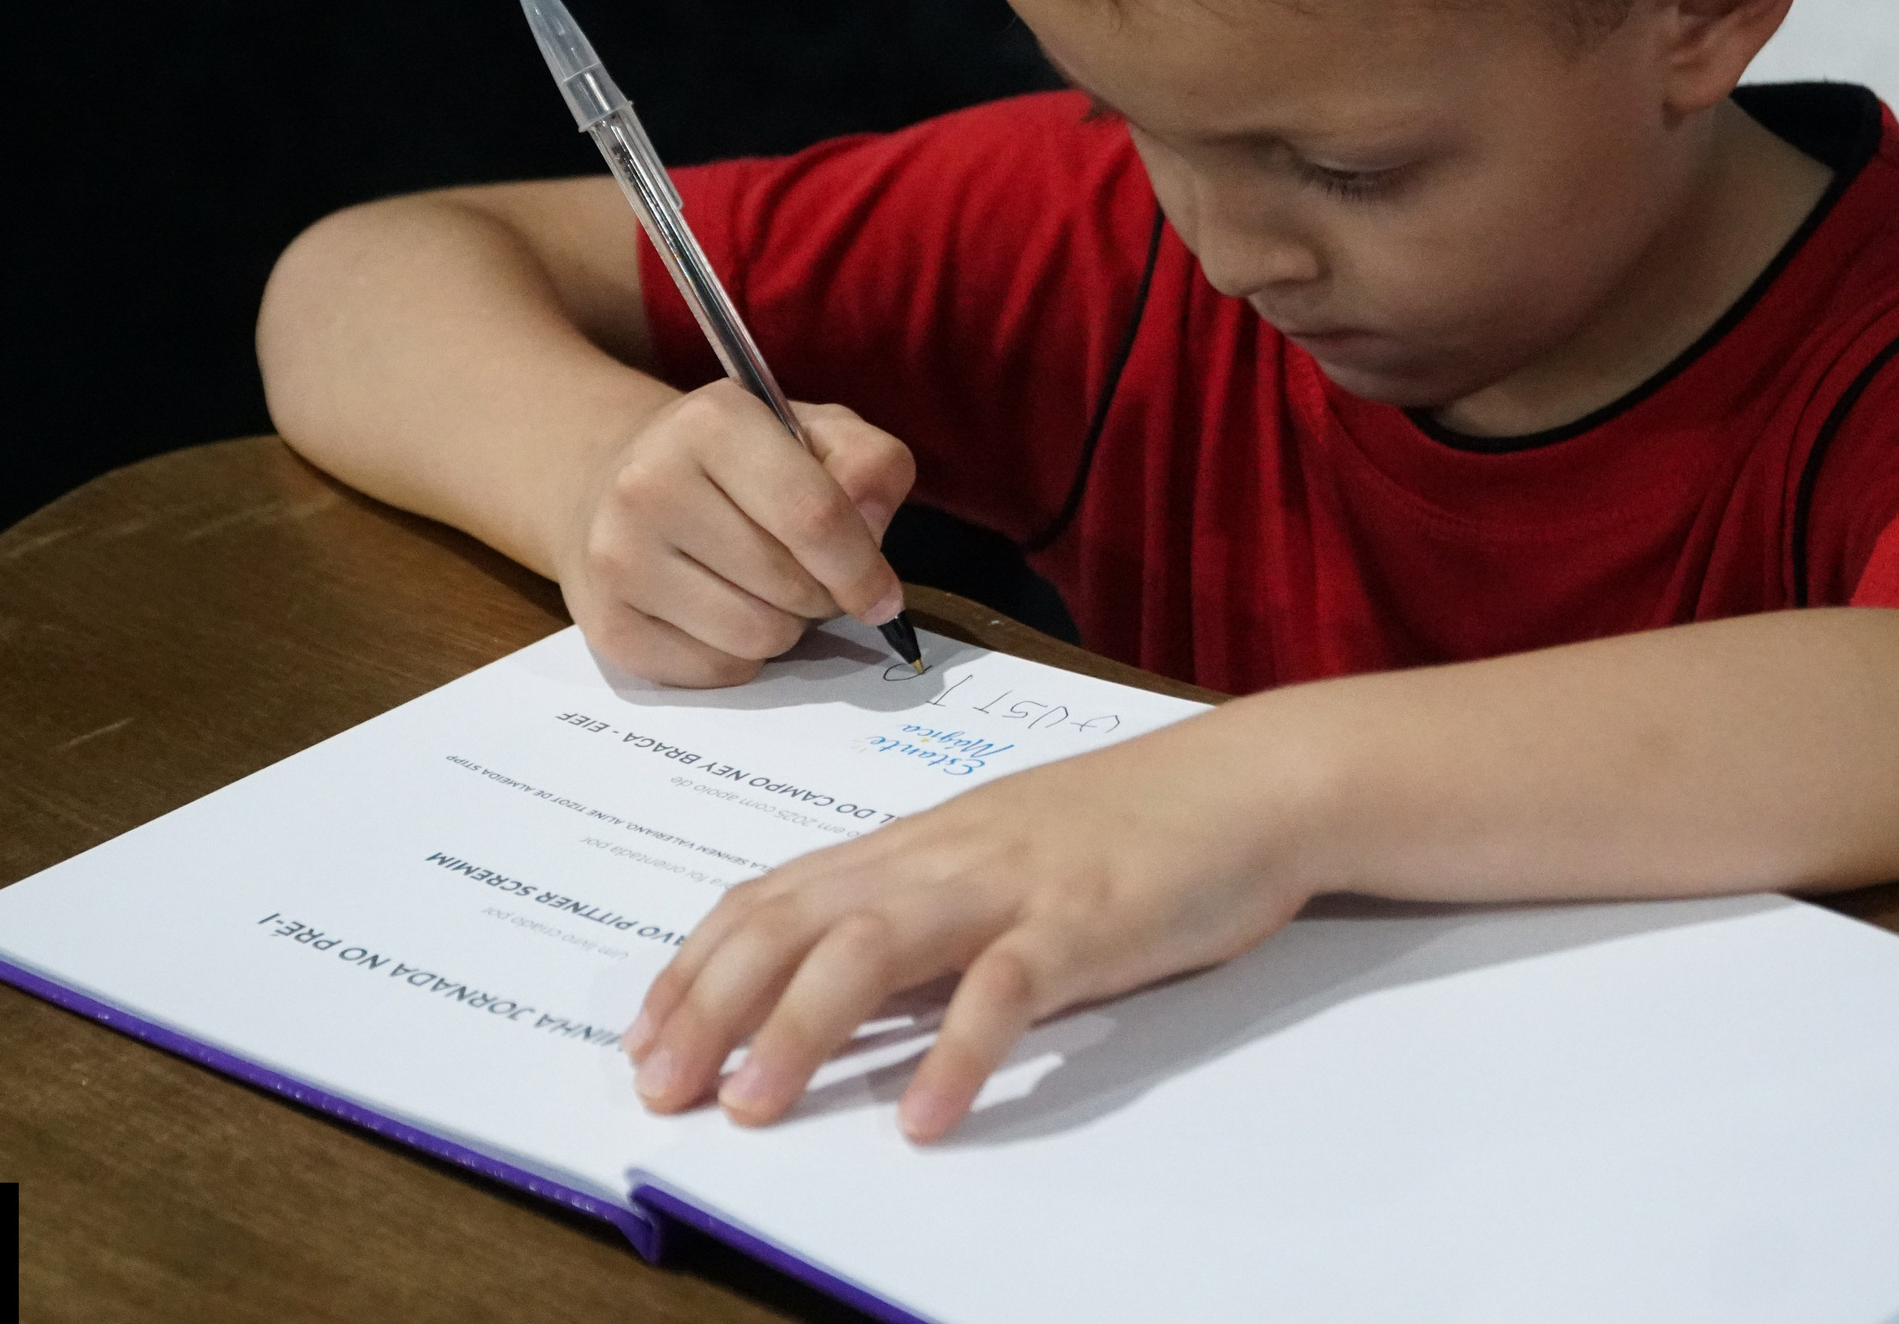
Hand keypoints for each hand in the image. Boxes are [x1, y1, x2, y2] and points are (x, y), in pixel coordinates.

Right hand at [556, 379, 915, 686]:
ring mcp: (618, 557)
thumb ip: (870, 467)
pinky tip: (719, 613)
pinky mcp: (606, 623)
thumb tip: (873, 531)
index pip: (814, 517)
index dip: (863, 570)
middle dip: (821, 595)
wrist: (613, 482)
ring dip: (782, 627)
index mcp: (711, 424)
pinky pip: (715, 671)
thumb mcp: (815, 434)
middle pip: (790, 587)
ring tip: (762, 590)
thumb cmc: (737, 462)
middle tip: (805, 573)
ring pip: (756, 637)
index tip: (883, 598)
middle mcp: (649, 485)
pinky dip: (738, 656)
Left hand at [619, 709, 1321, 1140]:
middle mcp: (944, 855)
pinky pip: (1005, 989)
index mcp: (918, 842)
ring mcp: (1012, 884)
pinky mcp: (1085, 920)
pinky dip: (956, 1053)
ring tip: (752, 1108)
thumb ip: (927, 906)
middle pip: (796, 918)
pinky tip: (923, 1116)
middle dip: (712, 1004)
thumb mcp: (1005, 855)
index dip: (698, 965)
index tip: (643, 1034)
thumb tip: (843, 981)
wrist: (1255, 781)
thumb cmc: (1134, 823)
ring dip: (800, 1029)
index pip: (777, 893)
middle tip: (658, 1087)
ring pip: (872, 945)